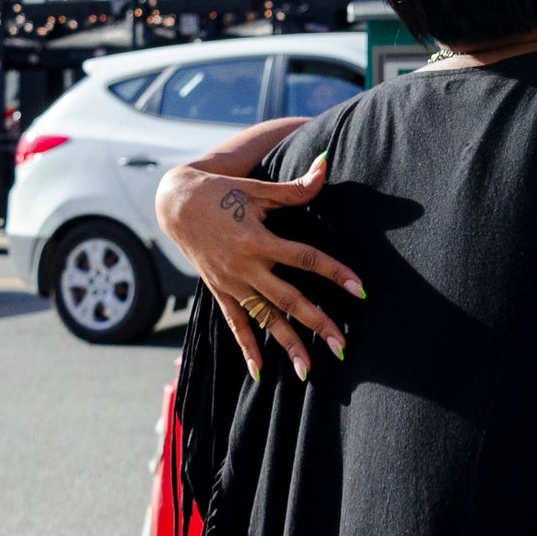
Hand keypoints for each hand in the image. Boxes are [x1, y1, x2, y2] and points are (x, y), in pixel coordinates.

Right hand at [155, 153, 364, 381]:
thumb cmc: (223, 192)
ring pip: (264, 319)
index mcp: (257, 240)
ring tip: (308, 371)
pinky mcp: (219, 291)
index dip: (334, 273)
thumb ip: (295, 187)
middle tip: (342, 346)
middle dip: (317, 324)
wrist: (176, 203)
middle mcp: (244, 267)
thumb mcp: (259, 189)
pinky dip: (247, 348)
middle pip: (288, 300)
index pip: (304, 259)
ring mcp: (230, 283)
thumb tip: (326, 164)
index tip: (360, 289)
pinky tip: (260, 372)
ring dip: (286, 345)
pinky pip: (235, 324)